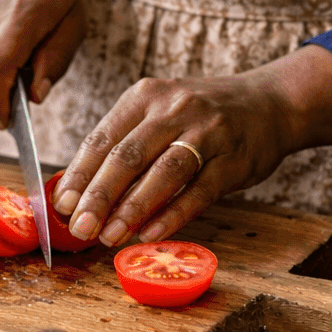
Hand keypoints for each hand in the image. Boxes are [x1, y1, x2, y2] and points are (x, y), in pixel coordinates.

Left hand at [52, 45, 331, 245]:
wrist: (271, 103)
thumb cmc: (202, 116)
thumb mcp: (160, 113)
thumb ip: (125, 146)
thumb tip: (80, 194)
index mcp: (145, 96)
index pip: (102, 137)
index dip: (79, 174)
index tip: (61, 205)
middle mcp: (174, 108)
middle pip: (127, 156)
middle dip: (98, 195)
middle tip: (79, 227)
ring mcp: (206, 132)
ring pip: (162, 173)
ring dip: (131, 209)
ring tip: (108, 236)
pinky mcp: (233, 159)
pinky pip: (198, 191)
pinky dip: (172, 215)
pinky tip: (150, 233)